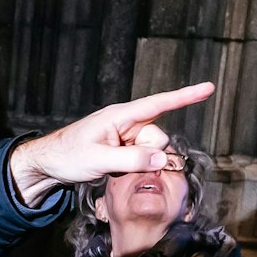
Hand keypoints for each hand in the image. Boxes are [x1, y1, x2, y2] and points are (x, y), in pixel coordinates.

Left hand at [6, 83, 214, 206]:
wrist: (49, 164)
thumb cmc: (68, 156)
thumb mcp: (98, 160)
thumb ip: (131, 160)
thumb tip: (162, 159)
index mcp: (120, 116)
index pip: (158, 103)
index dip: (185, 96)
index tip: (208, 87)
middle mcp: (126, 123)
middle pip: (158, 136)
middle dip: (150, 153)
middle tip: (118, 161)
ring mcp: (125, 136)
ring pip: (152, 151)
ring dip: (140, 162)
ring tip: (110, 165)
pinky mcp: (124, 149)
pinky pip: (143, 159)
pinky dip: (134, 167)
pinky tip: (113, 169)